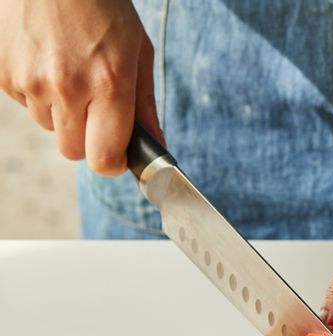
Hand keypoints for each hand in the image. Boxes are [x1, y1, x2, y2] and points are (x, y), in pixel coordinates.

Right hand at [0, 0, 161, 174]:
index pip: (104, 160)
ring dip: (60, 112)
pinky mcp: (3, 72)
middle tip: (93, 106)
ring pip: (49, 128)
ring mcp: (31, 79)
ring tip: (68, 70)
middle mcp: (68, 86)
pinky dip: (37, 92)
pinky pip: (26, 104)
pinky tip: (45, 59)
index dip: (111, 162)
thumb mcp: (136, 51)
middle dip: (86, 138)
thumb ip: (145, 107)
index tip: (115, 154)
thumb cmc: (101, 5)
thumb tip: (156, 149)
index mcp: (109, 85)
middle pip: (74, 152)